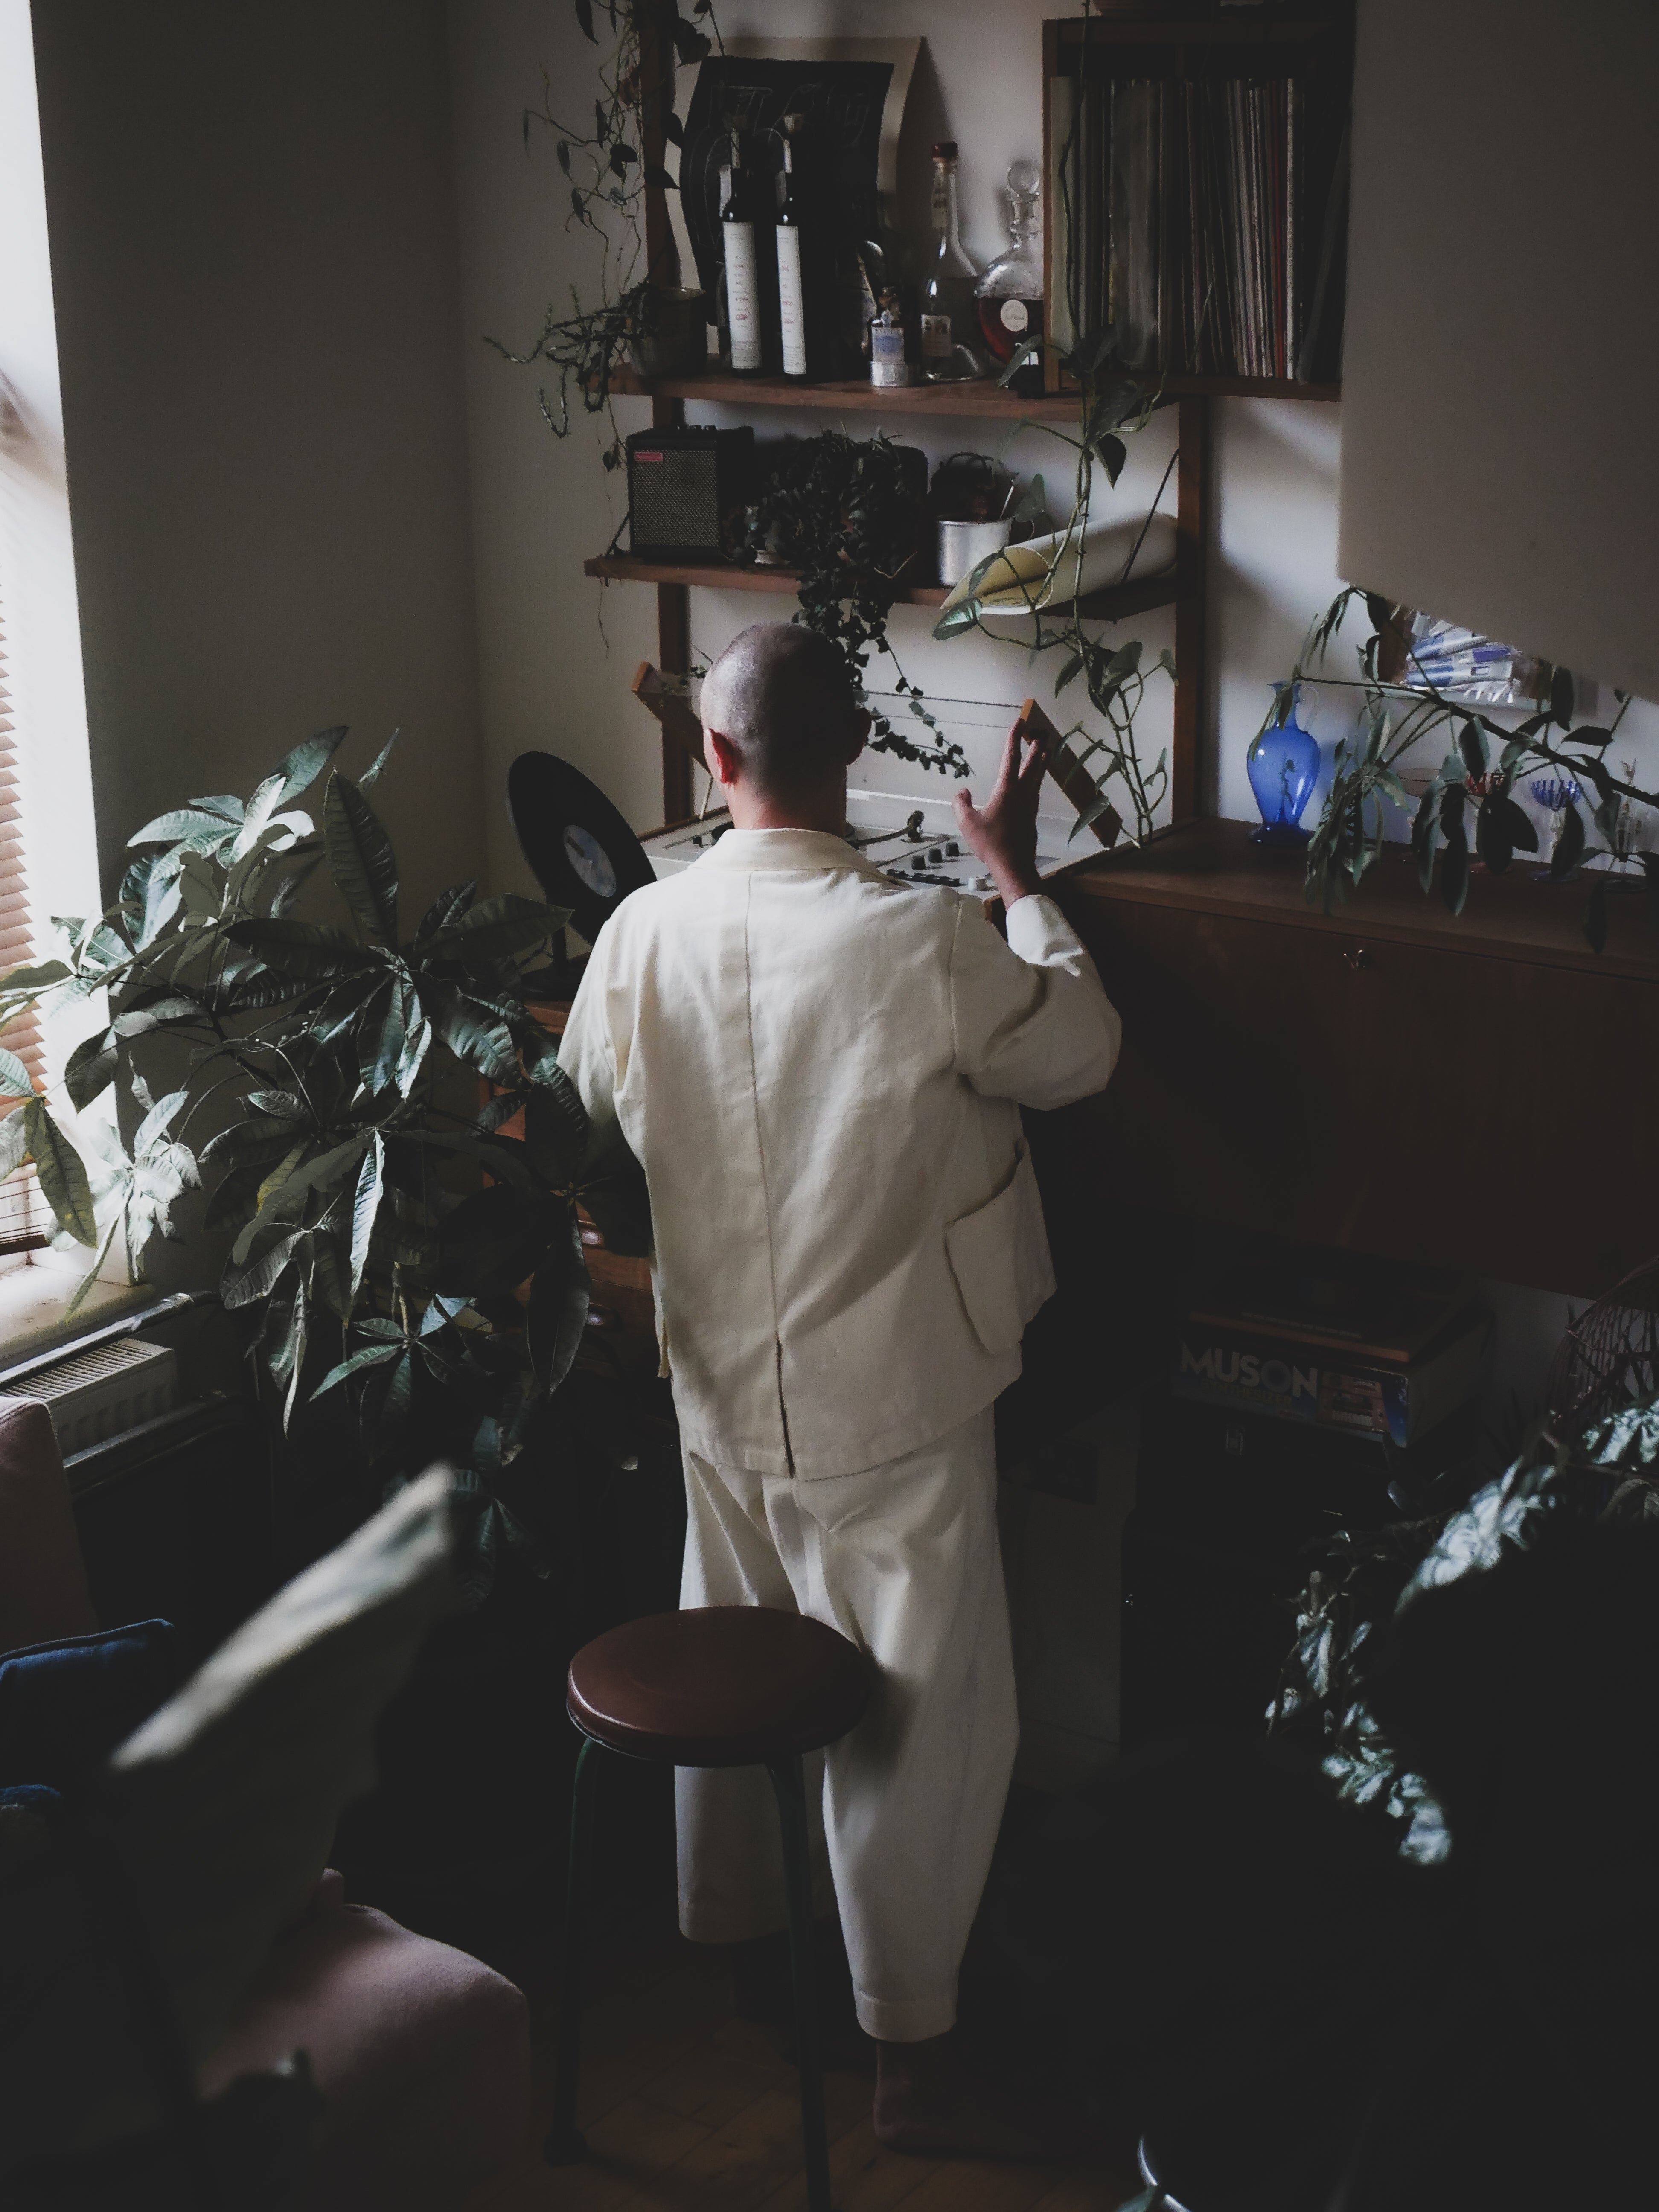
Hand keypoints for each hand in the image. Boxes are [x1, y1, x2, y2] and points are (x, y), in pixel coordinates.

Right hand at [954, 719, 1048, 905]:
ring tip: (1046, 748)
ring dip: (1042, 760)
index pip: (1010, 758)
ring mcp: (1030, 803)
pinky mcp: (1033, 814)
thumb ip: (961, 803)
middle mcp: (1022, 793)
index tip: (1018, 722)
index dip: (1014, 738)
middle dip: (1036, 745)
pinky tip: (1036, 780)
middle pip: (1032, 763)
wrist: (1014, 864)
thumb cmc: (991, 844)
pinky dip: (1038, 778)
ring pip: (1039, 775)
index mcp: (1007, 790)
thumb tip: (963, 791)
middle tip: (1041, 730)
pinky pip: (1037, 789)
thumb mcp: (967, 823)